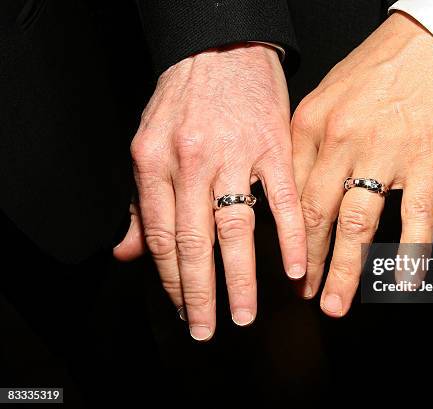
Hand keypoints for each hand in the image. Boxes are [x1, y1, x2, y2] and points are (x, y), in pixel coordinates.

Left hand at [114, 44, 306, 339]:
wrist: (221, 46)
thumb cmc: (185, 95)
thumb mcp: (147, 141)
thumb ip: (139, 201)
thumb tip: (127, 252)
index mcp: (154, 161)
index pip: (160, 236)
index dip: (169, 280)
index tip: (179, 309)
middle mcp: (190, 161)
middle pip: (195, 242)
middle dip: (199, 294)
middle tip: (205, 330)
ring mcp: (234, 153)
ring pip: (235, 228)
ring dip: (241, 278)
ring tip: (244, 313)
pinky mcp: (273, 146)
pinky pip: (282, 199)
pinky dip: (290, 237)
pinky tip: (295, 268)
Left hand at [291, 13, 432, 316]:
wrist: (432, 40)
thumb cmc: (379, 66)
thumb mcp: (327, 95)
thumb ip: (309, 142)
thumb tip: (296, 190)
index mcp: (311, 126)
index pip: (290, 194)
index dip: (287, 237)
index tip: (286, 265)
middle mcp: (342, 142)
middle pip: (317, 215)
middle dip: (309, 263)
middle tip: (305, 294)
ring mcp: (384, 153)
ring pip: (358, 223)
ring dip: (346, 270)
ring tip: (336, 303)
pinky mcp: (425, 159)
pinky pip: (417, 215)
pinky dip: (411, 252)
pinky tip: (404, 280)